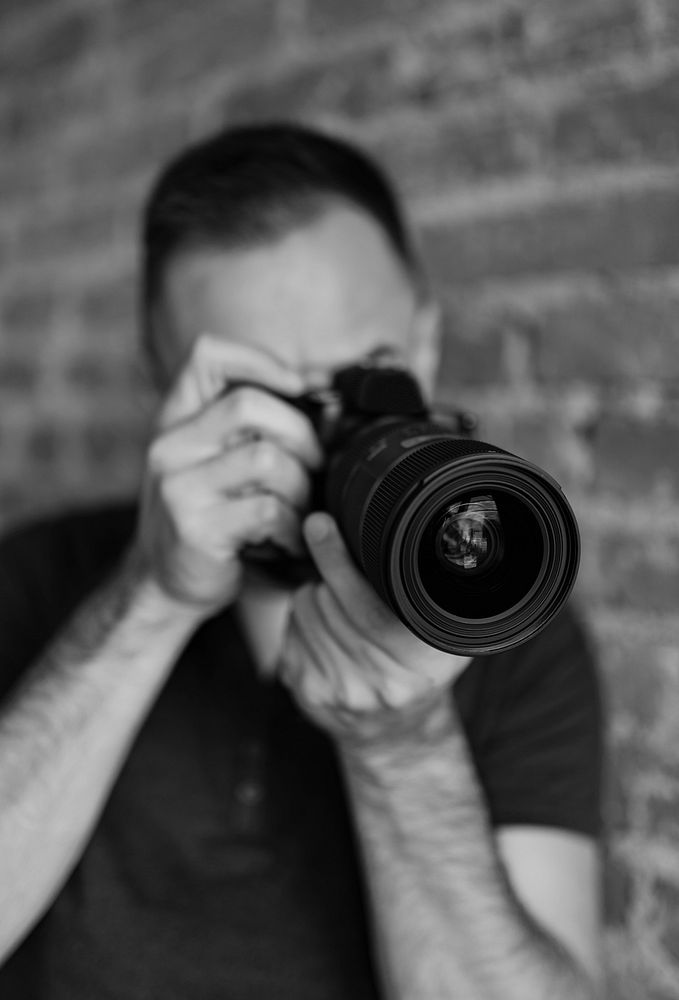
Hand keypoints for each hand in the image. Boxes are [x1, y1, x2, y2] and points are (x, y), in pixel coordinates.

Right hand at [135, 335, 322, 611]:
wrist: (165, 584)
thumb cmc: (210, 516)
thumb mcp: (219, 462)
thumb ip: (256, 429)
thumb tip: (328, 396)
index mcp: (176, 420)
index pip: (206, 356)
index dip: (260, 359)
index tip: (300, 385)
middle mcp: (169, 446)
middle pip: (248, 406)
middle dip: (300, 433)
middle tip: (317, 466)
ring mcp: (178, 487)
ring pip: (267, 461)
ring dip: (301, 489)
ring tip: (301, 512)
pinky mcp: (195, 529)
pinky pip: (268, 511)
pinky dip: (293, 528)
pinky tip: (289, 541)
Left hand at [277, 511, 471, 746]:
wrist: (396, 733)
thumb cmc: (417, 668)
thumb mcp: (441, 636)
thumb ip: (433, 595)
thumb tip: (411, 533)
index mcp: (424, 664)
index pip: (369, 606)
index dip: (339, 560)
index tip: (321, 524)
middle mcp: (383, 685)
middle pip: (329, 602)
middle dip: (327, 576)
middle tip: (340, 572)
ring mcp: (343, 693)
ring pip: (305, 612)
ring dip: (314, 598)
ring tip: (339, 608)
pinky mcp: (309, 694)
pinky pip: (290, 632)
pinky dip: (302, 621)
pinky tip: (324, 632)